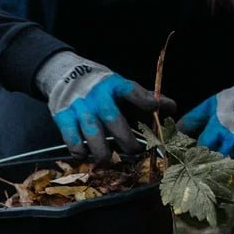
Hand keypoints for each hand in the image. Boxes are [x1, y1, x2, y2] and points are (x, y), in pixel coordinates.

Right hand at [36, 51, 175, 160]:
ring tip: (109, 160)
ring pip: (91, 133)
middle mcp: (97, 95)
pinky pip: (71, 139)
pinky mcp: (62, 116)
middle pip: (113, 119)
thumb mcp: (121, 86)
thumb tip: (171, 107)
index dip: (145, 100)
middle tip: (134, 152)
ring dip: (103, 152)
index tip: (156, 107)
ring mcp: (79, 106)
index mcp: (115, 85)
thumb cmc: (101, 87)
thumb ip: (145, 98)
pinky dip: (80, 152)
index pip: (132, 91)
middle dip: (126, 140)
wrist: (64, 72)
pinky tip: (87, 155)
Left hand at [179, 71, 233, 176]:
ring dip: (226, 175)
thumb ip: (192, 119)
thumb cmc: (232, 101)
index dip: (195, 158)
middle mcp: (232, 142)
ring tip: (219, 180)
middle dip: (209, 170)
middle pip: (216, 164)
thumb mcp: (209, 106)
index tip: (190, 164)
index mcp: (217, 130)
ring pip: (233, 172)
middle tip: (203, 177)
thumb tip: (176, 130)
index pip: (202, 151)